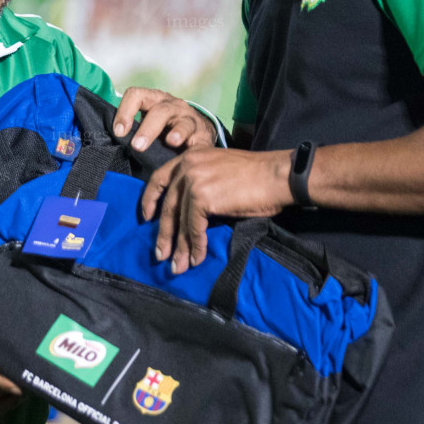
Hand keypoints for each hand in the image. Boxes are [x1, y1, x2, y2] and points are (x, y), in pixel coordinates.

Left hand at [113, 87, 219, 151]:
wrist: (195, 130)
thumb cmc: (162, 128)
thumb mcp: (146, 123)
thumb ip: (130, 130)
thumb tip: (107, 146)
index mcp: (153, 100)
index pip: (136, 95)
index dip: (125, 111)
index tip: (119, 132)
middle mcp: (172, 105)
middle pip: (160, 111)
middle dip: (147, 129)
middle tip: (137, 146)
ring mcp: (189, 118)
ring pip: (183, 122)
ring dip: (176, 133)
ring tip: (170, 142)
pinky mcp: (203, 134)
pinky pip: (200, 139)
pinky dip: (194, 146)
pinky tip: (189, 154)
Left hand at [139, 147, 291, 273]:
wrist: (277, 175)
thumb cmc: (257, 177)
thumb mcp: (219, 171)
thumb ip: (201, 184)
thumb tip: (190, 214)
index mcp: (190, 156)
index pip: (160, 178)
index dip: (150, 200)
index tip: (146, 218)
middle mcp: (187, 165)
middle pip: (168, 205)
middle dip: (164, 233)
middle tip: (161, 255)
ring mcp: (193, 180)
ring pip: (180, 220)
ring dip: (179, 247)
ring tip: (177, 266)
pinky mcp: (202, 197)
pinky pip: (194, 227)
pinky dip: (195, 246)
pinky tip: (197, 259)